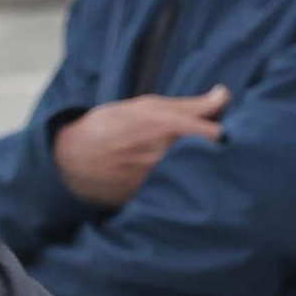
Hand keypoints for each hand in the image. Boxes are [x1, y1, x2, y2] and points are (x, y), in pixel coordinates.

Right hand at [52, 86, 227, 207]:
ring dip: (197, 173)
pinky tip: (173, 184)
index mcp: (173, 130)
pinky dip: (179, 189)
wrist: (72, 160)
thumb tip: (223, 95)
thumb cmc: (110, 126)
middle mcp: (169, 158)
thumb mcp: (149, 106)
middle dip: (214, 156)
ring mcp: (159, 182)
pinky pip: (175, 195)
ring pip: (195, 179)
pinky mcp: (149, 200)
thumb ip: (190, 105)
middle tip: (209, 150)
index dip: (224, 134)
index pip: (220, 136)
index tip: (221, 131)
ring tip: (189, 166)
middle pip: (210, 160)